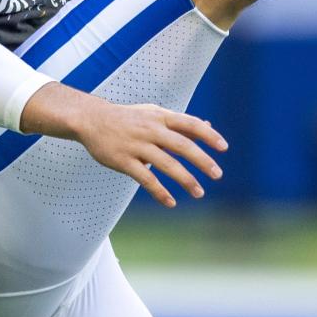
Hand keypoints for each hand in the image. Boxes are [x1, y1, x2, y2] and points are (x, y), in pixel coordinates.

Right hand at [75, 99, 227, 207]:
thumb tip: (209, 127)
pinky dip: (160, 192)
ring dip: (185, 179)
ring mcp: (137, 145)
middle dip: (202, 160)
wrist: (92, 120)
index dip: (208, 136)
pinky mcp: (124, 161)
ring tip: (199, 192)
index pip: (190, 124)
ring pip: (167, 164)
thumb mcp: (155, 114)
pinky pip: (146, 179)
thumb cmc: (129, 118)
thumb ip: (180, 122)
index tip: (224, 148)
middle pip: (182, 145)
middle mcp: (151, 130)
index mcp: (161, 116)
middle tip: (218, 174)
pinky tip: (171, 202)